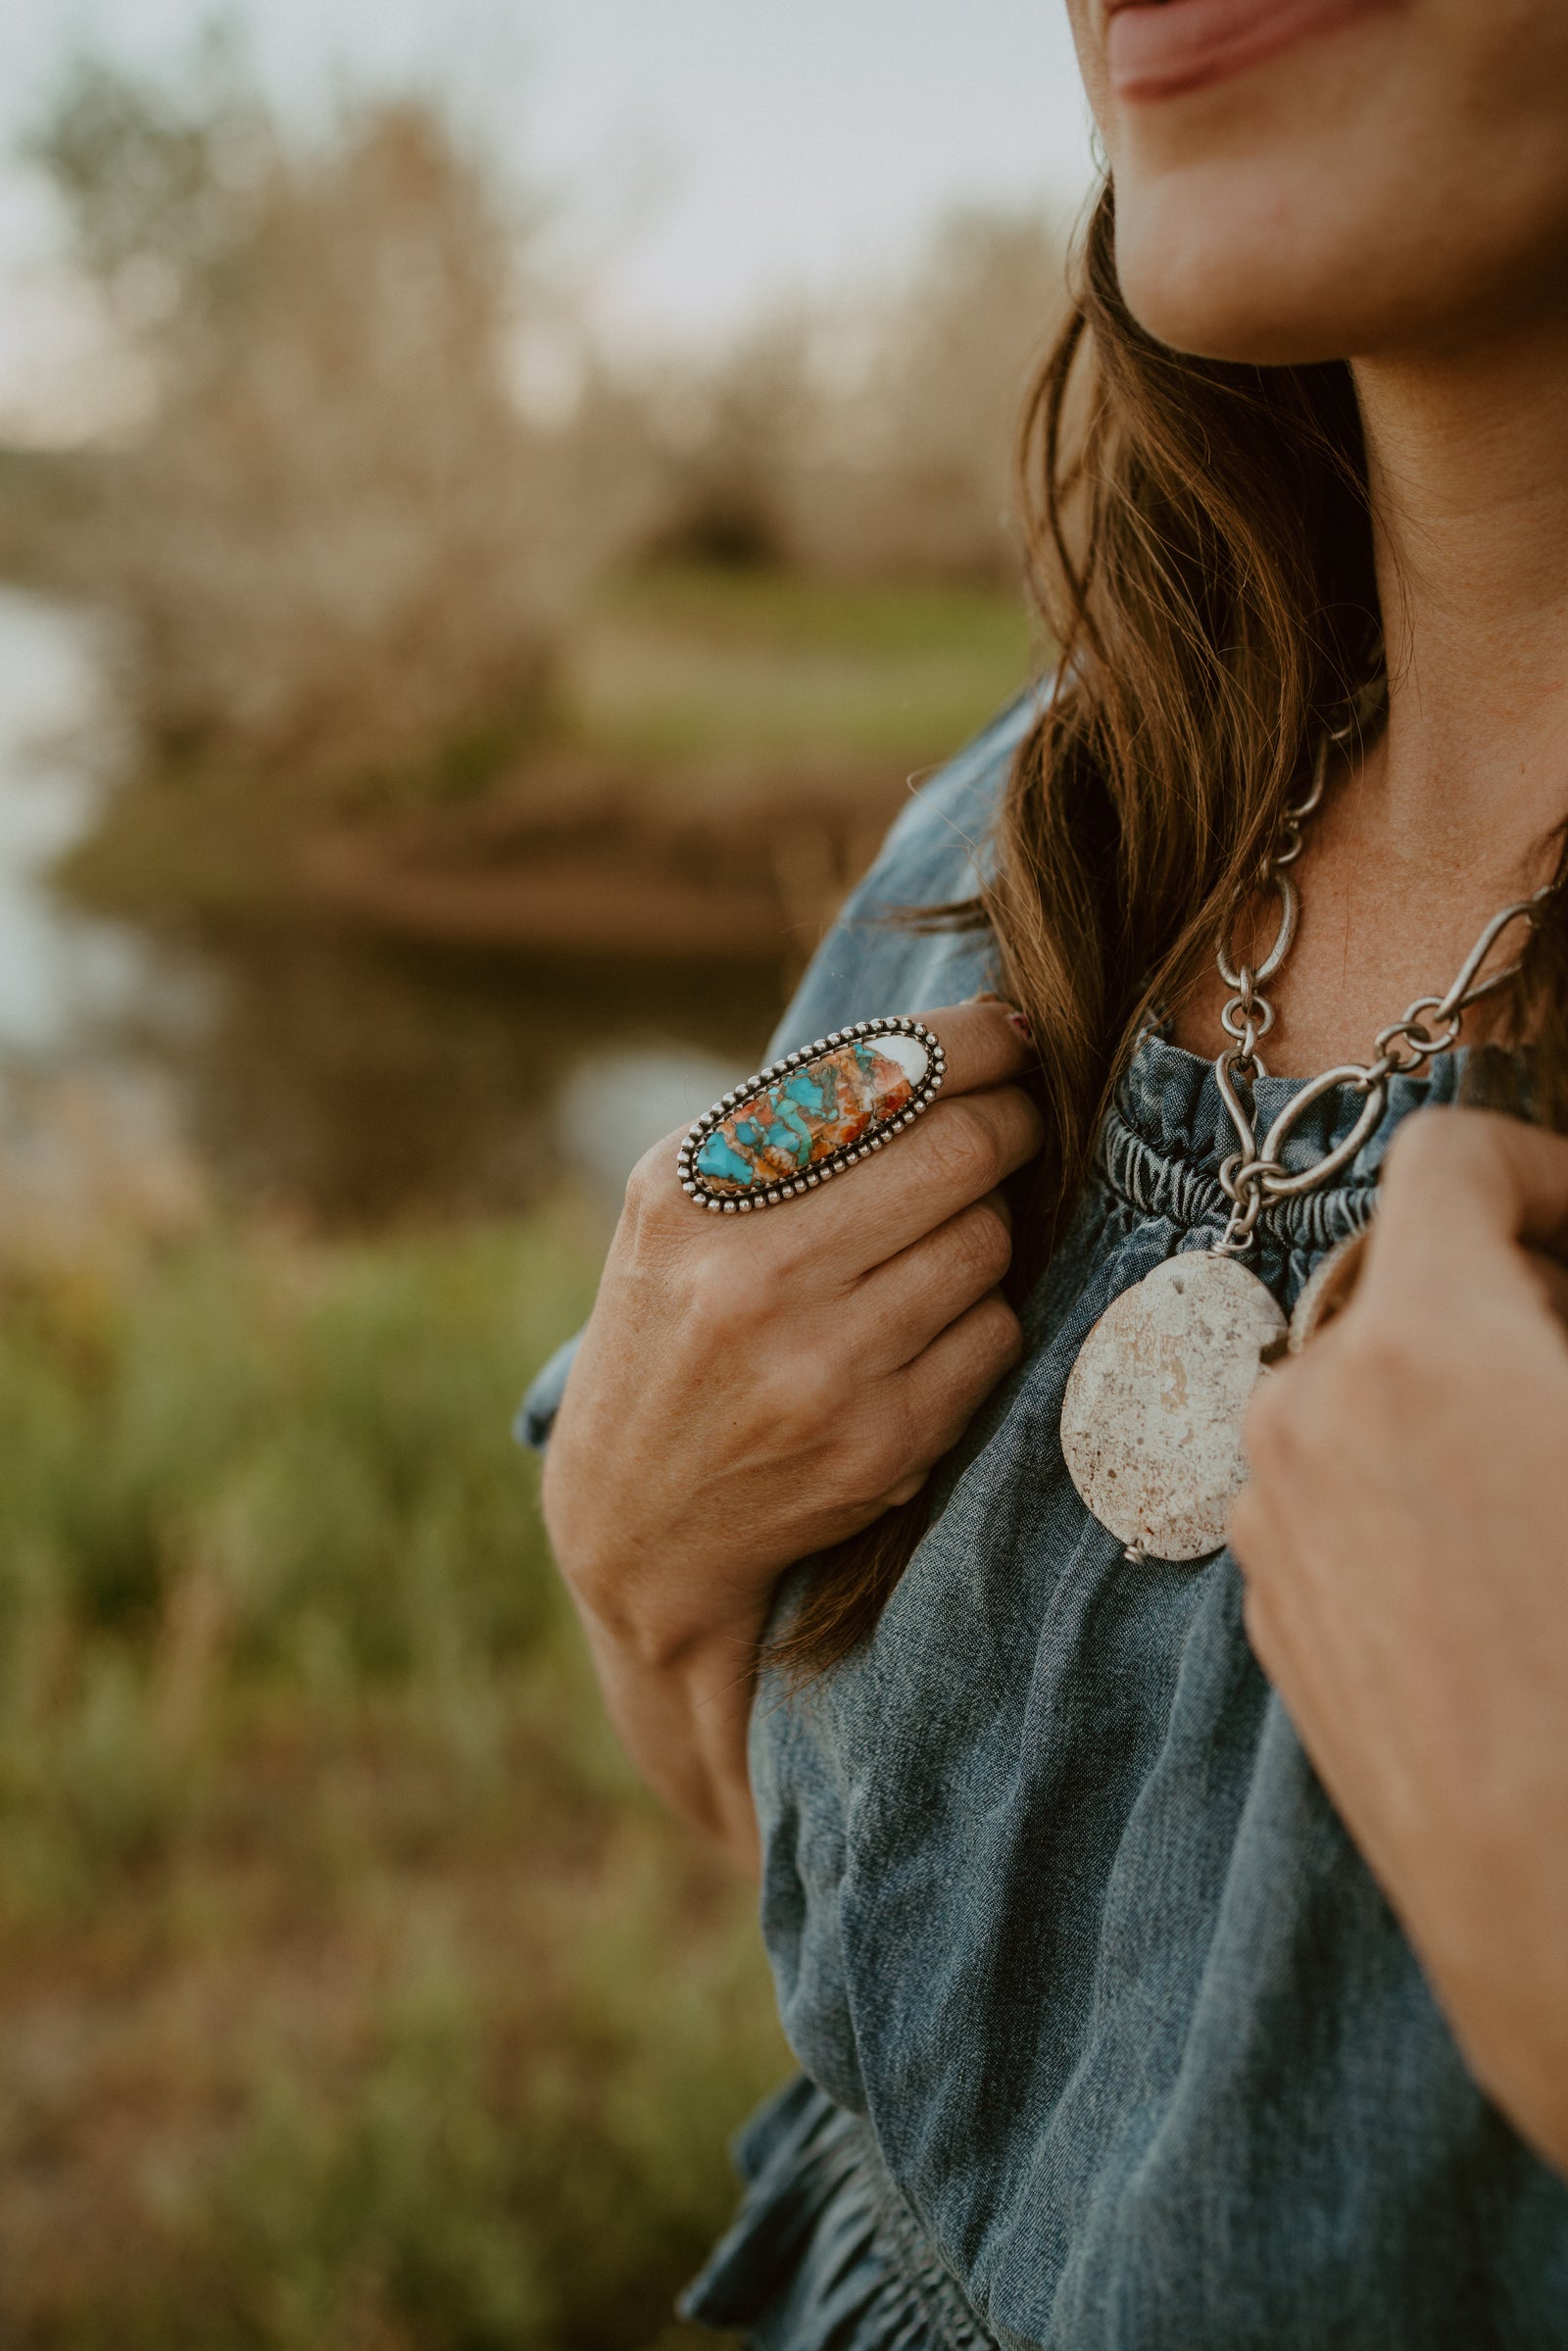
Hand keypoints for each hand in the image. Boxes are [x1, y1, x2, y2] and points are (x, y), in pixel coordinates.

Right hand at [541, 999, 1041, 1862]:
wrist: (637, 1522)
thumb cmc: (675, 1327)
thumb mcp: (680, 1208)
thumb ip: (790, 1119)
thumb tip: (962, 1042)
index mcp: (694, 1189)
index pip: (875, 1075)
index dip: (974, 1043)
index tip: (1009, 1036)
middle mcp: (750, 1275)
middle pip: (960, 1151)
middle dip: (1013, 1121)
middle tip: (1020, 1119)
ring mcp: (821, 1367)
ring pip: (987, 1244)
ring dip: (992, 1225)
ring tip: (950, 1231)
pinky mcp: (882, 1444)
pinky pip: (995, 1335)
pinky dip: (981, 1317)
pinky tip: (929, 1325)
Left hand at [1233, 1107, 1567, 2172]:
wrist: (1561, 1916)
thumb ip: (1563, 1314)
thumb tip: (1549, 1282)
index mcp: (1419, 1348)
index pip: (1445, 1162)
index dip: (1539, 1170)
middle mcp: (1307, 1413)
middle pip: (1394, 1272)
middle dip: (1497, 1285)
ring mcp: (1273, 1520)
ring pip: (1351, 1382)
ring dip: (1442, 1382)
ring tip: (1537, 1469)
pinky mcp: (1269, 1615)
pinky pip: (1324, 1487)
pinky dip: (1394, 1476)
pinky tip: (1487, 1562)